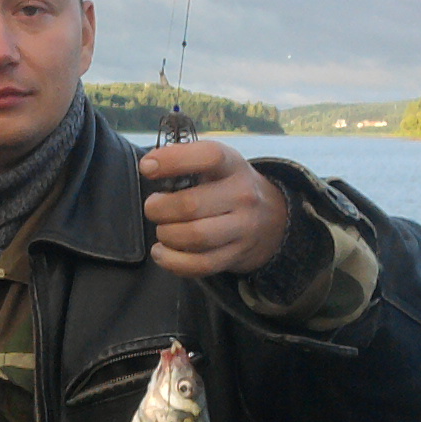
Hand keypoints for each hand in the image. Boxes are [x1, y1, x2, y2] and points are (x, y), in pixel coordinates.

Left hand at [139, 139, 290, 277]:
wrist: (273, 218)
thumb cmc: (229, 187)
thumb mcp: (217, 165)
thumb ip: (186, 161)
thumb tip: (149, 165)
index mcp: (233, 166)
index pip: (208, 156)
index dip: (173, 160)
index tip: (147, 167)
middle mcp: (243, 195)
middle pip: (191, 205)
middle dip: (159, 208)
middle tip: (154, 207)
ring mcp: (243, 228)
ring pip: (195, 237)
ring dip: (166, 235)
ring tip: (163, 229)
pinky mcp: (236, 255)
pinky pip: (200, 264)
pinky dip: (172, 262)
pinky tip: (162, 252)